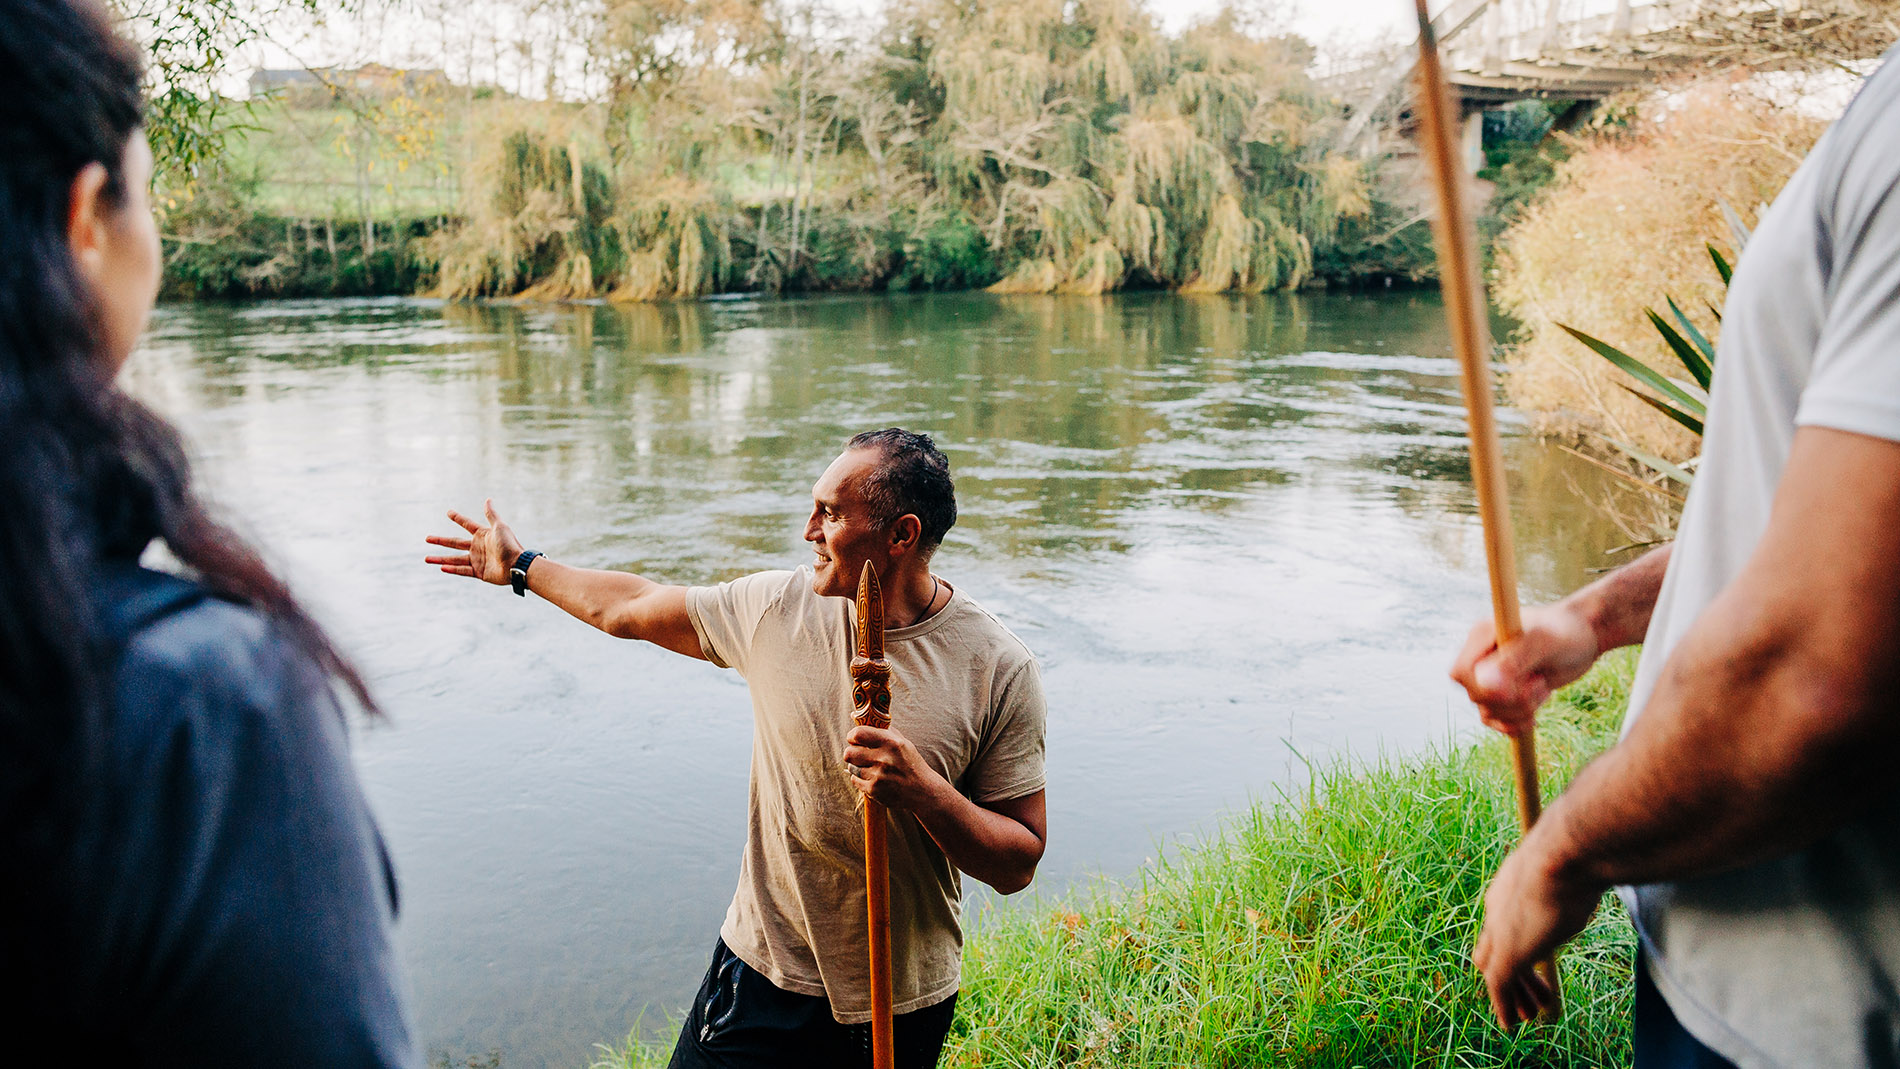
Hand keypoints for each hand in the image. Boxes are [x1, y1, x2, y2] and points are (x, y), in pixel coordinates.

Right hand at [424, 498, 525, 585]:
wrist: (517, 565)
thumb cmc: (510, 545)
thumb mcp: (500, 527)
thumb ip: (491, 514)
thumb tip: (488, 499)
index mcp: (482, 535)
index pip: (467, 524)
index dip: (458, 518)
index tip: (448, 512)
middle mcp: (478, 547)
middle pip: (455, 543)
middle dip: (441, 540)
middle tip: (427, 538)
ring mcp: (477, 560)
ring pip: (454, 559)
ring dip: (440, 559)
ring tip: (426, 558)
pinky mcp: (479, 572)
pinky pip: (462, 570)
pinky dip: (452, 569)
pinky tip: (441, 567)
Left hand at [843, 726, 944, 811]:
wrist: (922, 791)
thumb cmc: (911, 764)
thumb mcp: (903, 743)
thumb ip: (882, 729)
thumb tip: (854, 715)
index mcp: (892, 743)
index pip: (858, 734)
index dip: (852, 736)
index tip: (855, 739)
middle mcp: (884, 759)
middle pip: (849, 752)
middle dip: (852, 753)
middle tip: (859, 754)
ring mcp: (878, 776)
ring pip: (851, 767)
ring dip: (857, 767)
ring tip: (870, 768)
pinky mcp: (874, 790)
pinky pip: (855, 780)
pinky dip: (860, 779)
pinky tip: (872, 778)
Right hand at [1450, 601, 1600, 734]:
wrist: (1583, 637)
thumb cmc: (1566, 632)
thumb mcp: (1544, 643)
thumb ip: (1513, 661)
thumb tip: (1484, 685)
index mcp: (1482, 637)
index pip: (1461, 673)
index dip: (1484, 688)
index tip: (1517, 684)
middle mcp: (1481, 656)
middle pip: (1475, 696)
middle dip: (1511, 699)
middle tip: (1539, 681)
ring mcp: (1491, 675)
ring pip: (1487, 710)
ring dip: (1520, 709)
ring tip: (1543, 686)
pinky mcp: (1502, 692)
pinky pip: (1494, 719)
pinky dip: (1514, 723)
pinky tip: (1534, 715)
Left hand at [1472, 833, 1603, 1028]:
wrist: (1564, 854)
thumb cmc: (1579, 853)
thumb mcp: (1577, 863)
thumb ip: (1582, 872)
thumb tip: (1606, 862)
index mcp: (1512, 885)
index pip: (1505, 919)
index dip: (1519, 939)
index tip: (1535, 956)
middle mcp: (1498, 908)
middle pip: (1493, 946)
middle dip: (1512, 969)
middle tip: (1528, 990)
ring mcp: (1500, 932)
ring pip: (1497, 970)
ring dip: (1514, 993)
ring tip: (1529, 1013)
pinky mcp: (1506, 955)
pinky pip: (1499, 987)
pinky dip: (1503, 1005)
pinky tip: (1512, 1023)